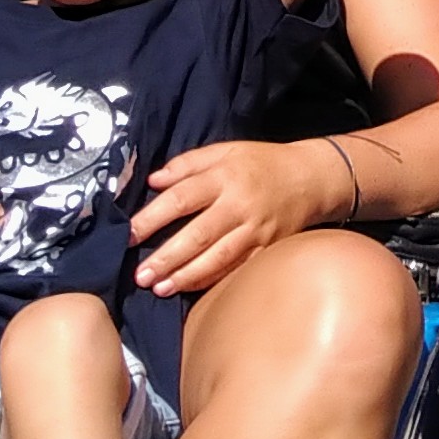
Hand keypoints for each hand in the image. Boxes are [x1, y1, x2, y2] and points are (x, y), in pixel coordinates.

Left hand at [129, 140, 347, 298]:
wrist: (311, 178)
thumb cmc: (261, 163)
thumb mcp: (225, 150)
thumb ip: (187, 164)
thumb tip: (152, 181)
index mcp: (224, 176)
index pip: (181, 198)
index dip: (152, 218)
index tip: (128, 234)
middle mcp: (239, 204)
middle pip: (197, 234)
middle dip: (166, 257)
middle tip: (140, 275)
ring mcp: (255, 230)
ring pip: (217, 258)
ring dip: (186, 275)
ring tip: (159, 288)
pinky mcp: (267, 248)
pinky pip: (236, 268)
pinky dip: (211, 280)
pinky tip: (189, 288)